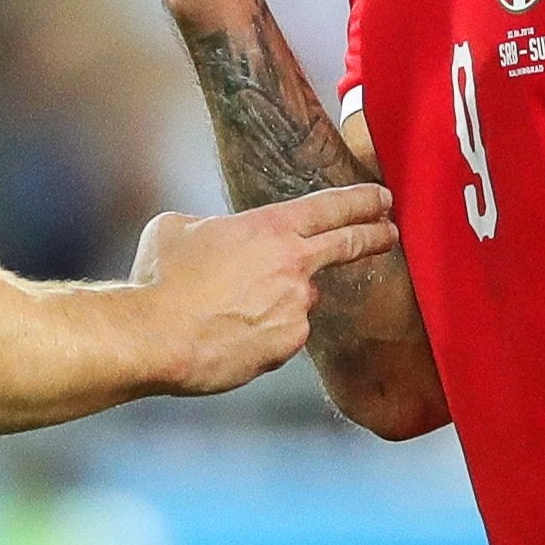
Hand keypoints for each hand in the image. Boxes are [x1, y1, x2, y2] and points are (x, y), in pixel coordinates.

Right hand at [130, 184, 398, 394]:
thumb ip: (211, 227)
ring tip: (227, 308)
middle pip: (349, 245)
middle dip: (376, 235)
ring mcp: (296, 308)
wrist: (156, 336)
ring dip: (277, 300)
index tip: (382, 198)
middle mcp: (294, 265)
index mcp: (270, 228)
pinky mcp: (288, 346)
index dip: (363, 200)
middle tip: (389, 232)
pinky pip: (283, 333)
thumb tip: (213, 237)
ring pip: (299, 297)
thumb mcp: (177, 228)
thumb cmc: (161, 279)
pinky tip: (228, 333)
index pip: (332, 207)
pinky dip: (263, 331)